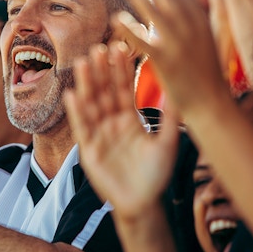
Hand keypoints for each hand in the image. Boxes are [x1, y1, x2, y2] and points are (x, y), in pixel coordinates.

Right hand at [65, 42, 179, 220]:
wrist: (143, 204)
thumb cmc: (156, 175)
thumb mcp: (167, 143)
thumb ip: (170, 119)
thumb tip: (180, 92)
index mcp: (129, 119)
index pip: (123, 89)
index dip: (121, 70)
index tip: (119, 48)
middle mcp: (111, 123)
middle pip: (104, 92)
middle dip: (101, 71)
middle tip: (98, 48)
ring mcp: (99, 135)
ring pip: (91, 106)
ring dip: (87, 85)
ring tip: (83, 63)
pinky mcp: (89, 151)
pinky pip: (82, 128)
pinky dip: (77, 113)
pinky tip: (72, 95)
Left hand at [114, 0, 229, 116]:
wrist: (212, 102)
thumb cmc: (206, 72)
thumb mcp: (208, 38)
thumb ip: (197, 17)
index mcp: (201, 19)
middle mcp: (191, 26)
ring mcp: (178, 42)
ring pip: (155, 10)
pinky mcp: (166, 61)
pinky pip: (144, 41)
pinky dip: (130, 28)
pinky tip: (116, 18)